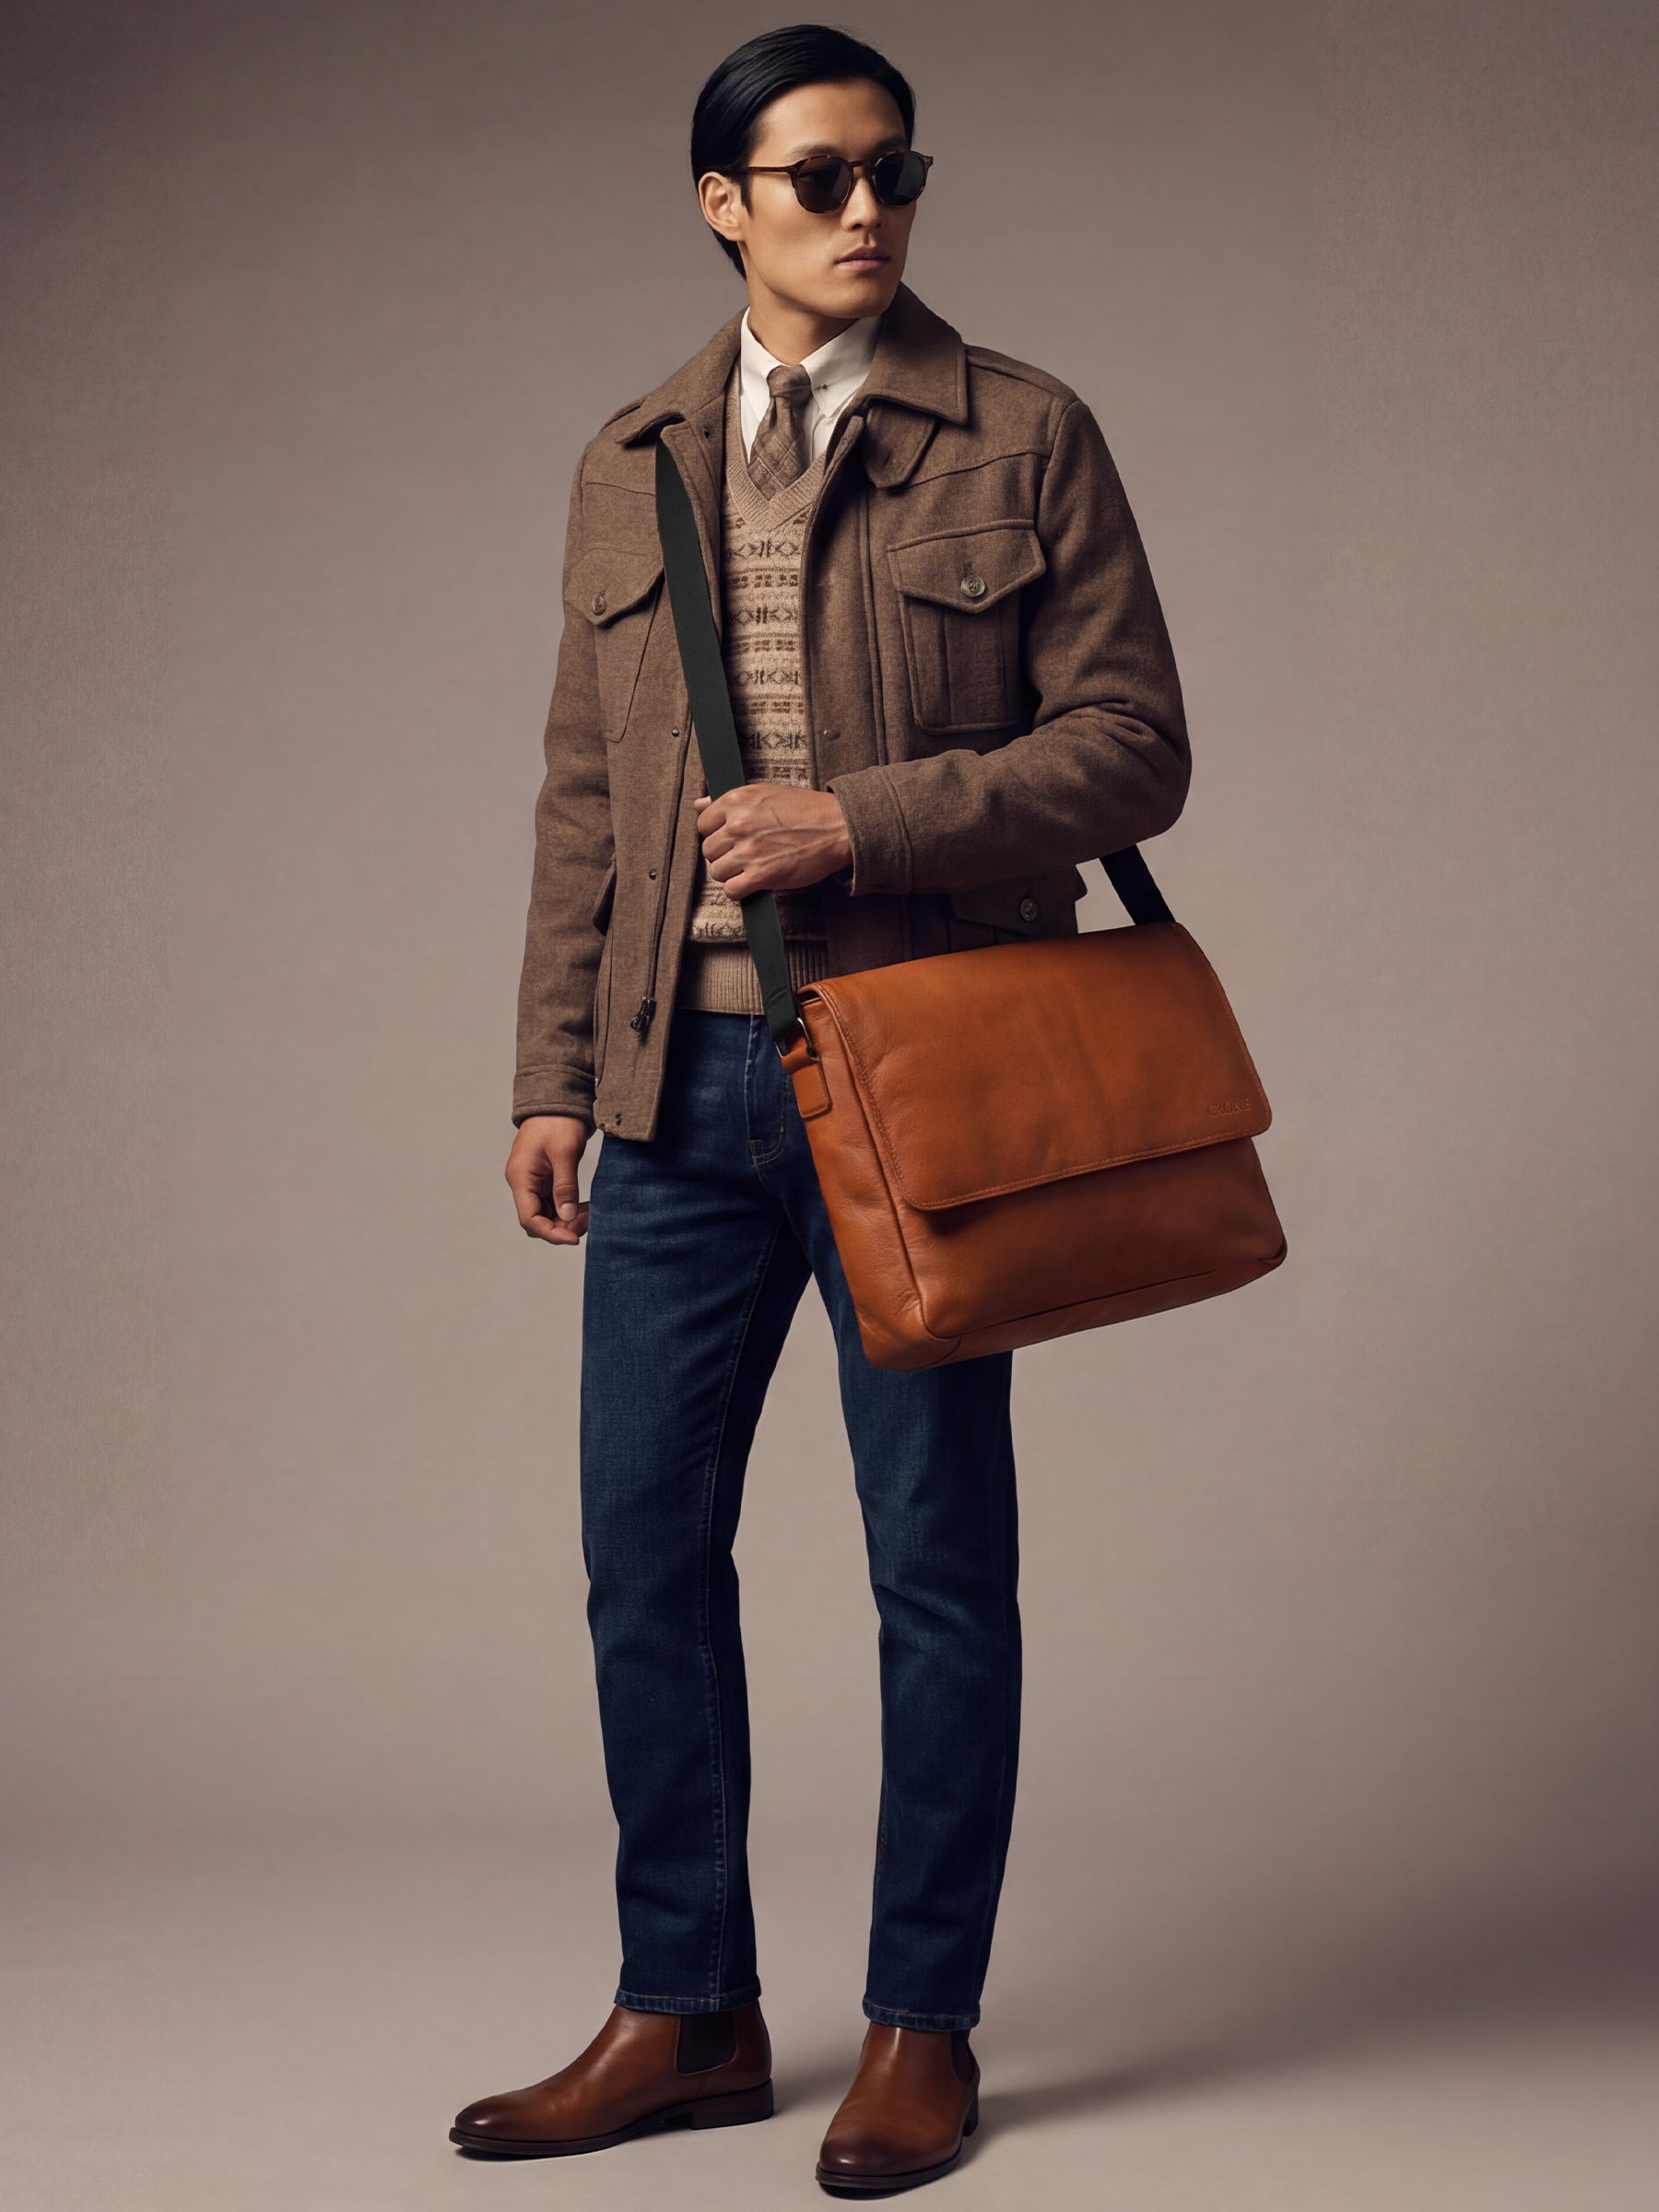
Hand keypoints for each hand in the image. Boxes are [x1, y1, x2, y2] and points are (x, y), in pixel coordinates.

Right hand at [505, 1114, 590, 1244]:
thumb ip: (564, 1185)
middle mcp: (522, 1182)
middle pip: (536, 1220)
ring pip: (545, 1214)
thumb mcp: (564, 1152)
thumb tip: (566, 1216)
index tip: (575, 1238)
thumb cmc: (558, 1120)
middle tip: (588, 1220)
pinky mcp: (543, 1178)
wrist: (557, 1099)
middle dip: (561, 1227)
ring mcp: (532, 1181)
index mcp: (521, 1177)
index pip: (529, 1219)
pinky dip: (567, 1208)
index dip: (551, 1233)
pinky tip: (584, 1206)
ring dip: (566, 1220)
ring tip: (590, 1213)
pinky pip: (552, 1202)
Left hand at [692, 784, 852, 898]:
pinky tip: (752, 882)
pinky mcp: (761, 875)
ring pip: (717, 872)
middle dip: (723, 854)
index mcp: (737, 801)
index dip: (715, 833)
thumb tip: (699, 805)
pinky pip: (731, 890)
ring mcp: (748, 851)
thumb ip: (728, 800)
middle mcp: (739, 825)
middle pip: (708, 850)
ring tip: (749, 867)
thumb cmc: (805, 809)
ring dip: (730, 873)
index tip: (729, 837)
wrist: (836, 827)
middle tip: (743, 854)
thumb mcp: (764, 793)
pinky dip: (739, 890)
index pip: (703, 824)